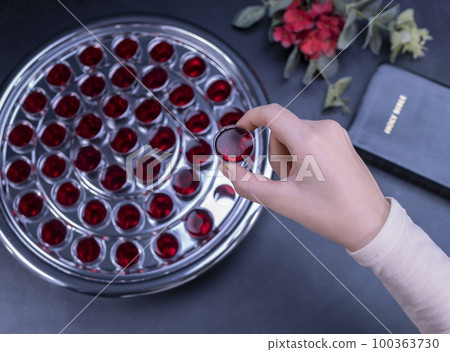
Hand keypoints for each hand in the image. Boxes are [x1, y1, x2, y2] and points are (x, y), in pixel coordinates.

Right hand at [218, 104, 389, 251]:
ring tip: (301, 182)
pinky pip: (308, 138)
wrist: (369, 223)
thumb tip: (227, 167)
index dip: (248, 119)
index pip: (270, 113)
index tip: (239, 132)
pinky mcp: (340, 140)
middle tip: (286, 181)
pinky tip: (312, 177)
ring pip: (293, 135)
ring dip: (287, 157)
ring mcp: (335, 133)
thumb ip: (246, 183)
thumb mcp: (281, 200)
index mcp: (309, 139)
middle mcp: (324, 129)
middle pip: (280, 130)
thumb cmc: (330, 213)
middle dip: (274, 154)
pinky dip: (300, 155)